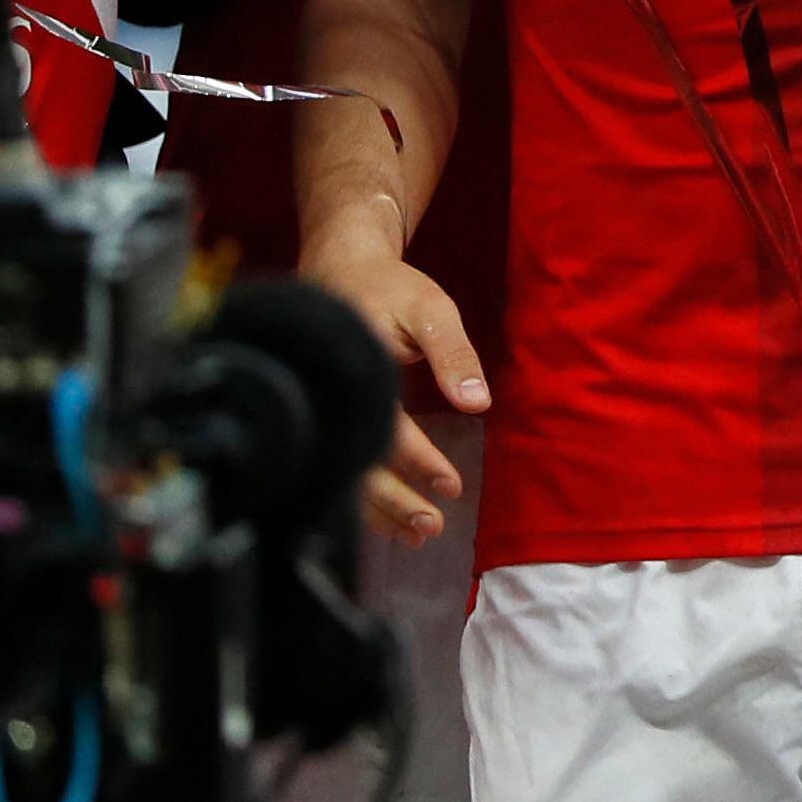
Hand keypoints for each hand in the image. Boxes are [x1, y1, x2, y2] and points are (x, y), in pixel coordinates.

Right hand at [300, 231, 481, 544]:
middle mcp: (333, 396)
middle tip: (430, 528)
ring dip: (376, 508)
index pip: (387, 431)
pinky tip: (387, 516)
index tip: (451, 486)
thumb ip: (454, 355)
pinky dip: (362, 493)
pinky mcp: (326, 413)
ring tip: (414, 534)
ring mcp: (324, 407)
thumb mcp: (431, 309)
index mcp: (358, 372)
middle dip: (392, 502)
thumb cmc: (388, 287)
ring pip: (343, 471)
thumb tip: (478, 404)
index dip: (418, 462)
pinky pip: (339, 460)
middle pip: (356, 464)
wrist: (339, 266)